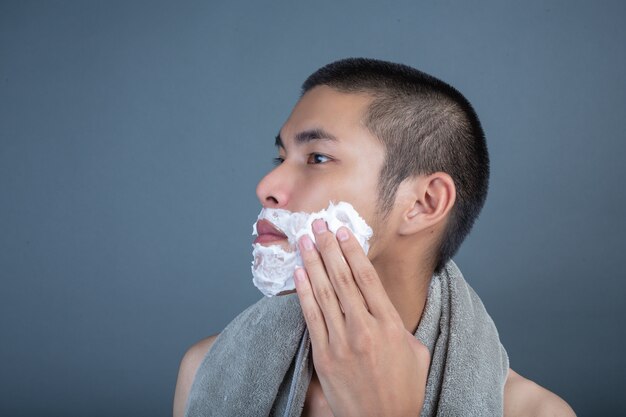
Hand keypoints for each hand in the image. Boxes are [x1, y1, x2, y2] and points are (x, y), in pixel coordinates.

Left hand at [294, 219, 429, 416]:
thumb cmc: (404, 389)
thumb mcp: (416, 351)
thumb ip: (399, 323)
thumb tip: (382, 303)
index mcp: (389, 324)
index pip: (367, 277)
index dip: (352, 250)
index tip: (342, 231)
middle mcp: (364, 328)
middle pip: (342, 278)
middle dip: (329, 247)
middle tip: (319, 224)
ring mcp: (341, 342)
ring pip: (324, 292)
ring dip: (313, 263)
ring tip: (305, 240)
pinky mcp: (324, 356)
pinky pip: (311, 317)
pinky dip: (303, 293)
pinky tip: (298, 274)